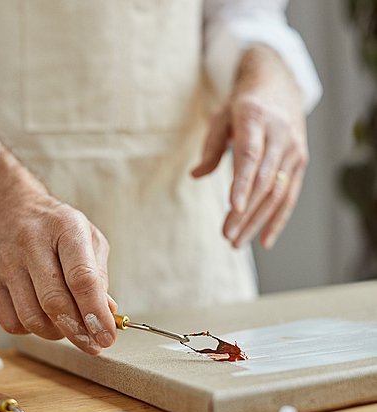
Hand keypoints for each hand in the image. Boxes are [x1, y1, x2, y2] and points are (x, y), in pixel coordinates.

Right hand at [0, 194, 116, 354]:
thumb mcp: (89, 239)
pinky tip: (44, 316)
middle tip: (94, 345)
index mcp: (66, 228)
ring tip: (69, 326)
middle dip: (78, 332)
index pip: (81, 278)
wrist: (11, 210)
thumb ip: (99, 276)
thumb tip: (106, 315)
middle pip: (54, 302)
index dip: (96, 313)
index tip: (107, 336)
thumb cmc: (59, 230)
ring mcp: (6, 262)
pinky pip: (12, 323)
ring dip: (57, 333)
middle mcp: (31, 243)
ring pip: (32, 319)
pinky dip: (33, 330)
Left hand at [192, 46, 308, 248]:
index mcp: (256, 120)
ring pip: (277, 193)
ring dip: (257, 222)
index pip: (250, 156)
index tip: (232, 208)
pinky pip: (290, 196)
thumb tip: (195, 176)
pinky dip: (278, 220)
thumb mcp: (222, 117)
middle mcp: (280, 136)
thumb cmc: (244, 103)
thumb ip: (210, 148)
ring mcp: (294, 150)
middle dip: (245, 213)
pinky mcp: (300, 162)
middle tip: (226, 236)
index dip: (242, 183)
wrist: (280, 85)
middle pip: (263, 182)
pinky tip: (264, 239)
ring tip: (238, 243)